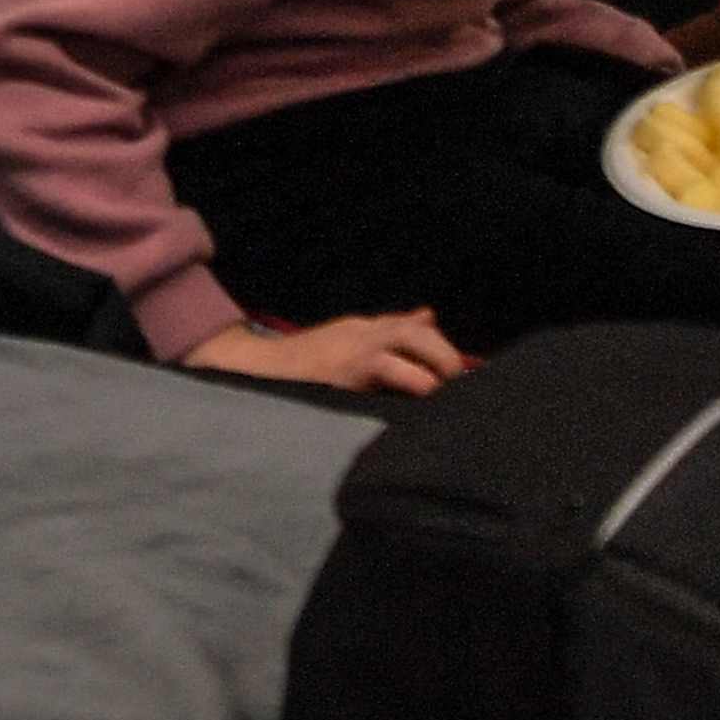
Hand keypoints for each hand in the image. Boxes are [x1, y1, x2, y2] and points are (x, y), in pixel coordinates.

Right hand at [185, 311, 466, 394]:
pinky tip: (423, 404)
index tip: (465, 373)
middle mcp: (359, 334)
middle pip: (415, 333)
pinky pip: (384, 373)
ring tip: (447, 394)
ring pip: (403, 348)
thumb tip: (429, 315)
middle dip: (444, 356)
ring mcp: (349, 352)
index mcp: (363, 329)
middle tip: (462, 384)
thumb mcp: (349, 340)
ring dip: (431, 371)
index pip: (412, 328)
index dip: (441, 349)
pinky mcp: (339, 374)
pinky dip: (408, 383)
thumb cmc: (305, 364)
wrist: (254, 371)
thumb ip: (390, 330)